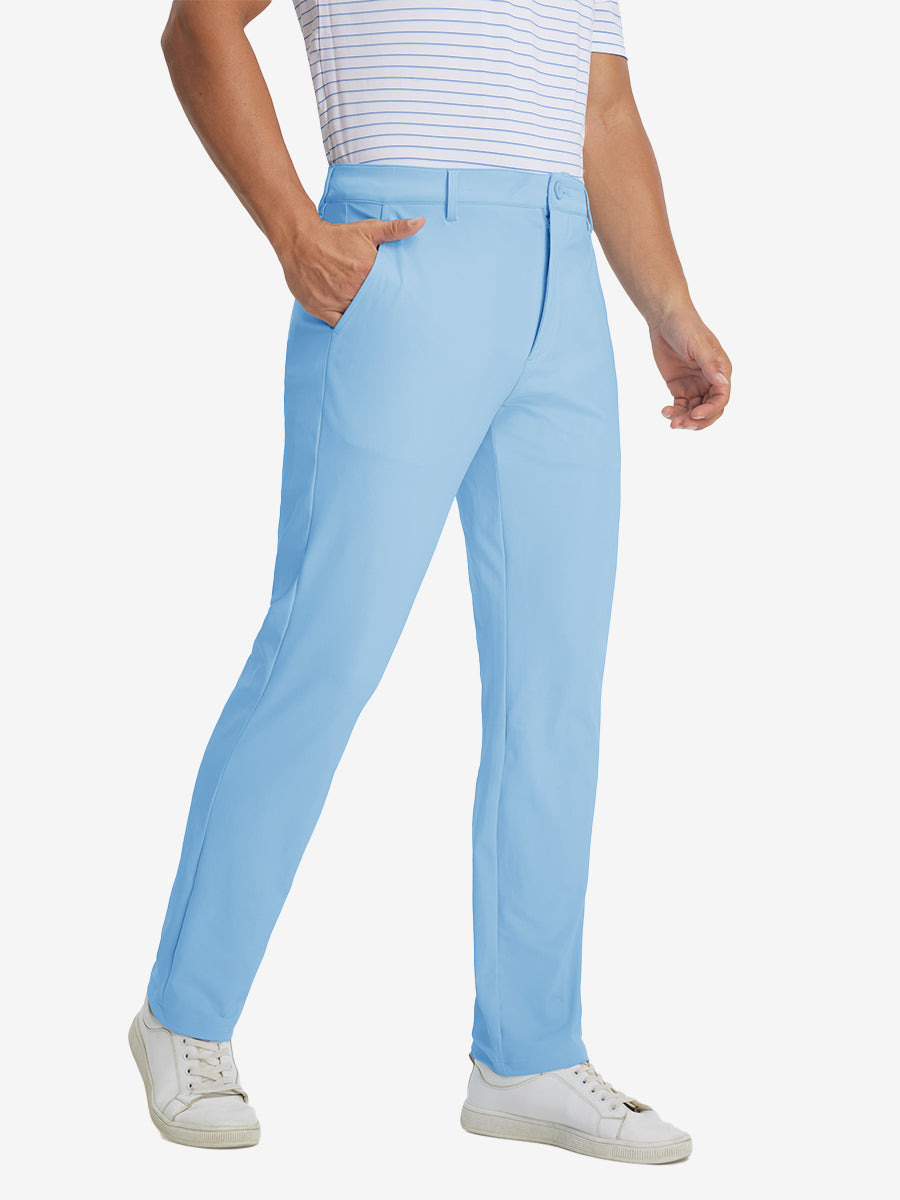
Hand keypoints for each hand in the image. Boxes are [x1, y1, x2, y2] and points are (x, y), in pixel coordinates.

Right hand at [281, 215, 424, 326]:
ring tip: (377, 323)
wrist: (300, 239)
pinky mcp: (321, 309)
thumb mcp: (368, 230)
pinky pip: (340, 324)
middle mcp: (352, 288)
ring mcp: (336, 300)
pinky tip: (357, 326)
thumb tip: (420, 223)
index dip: (395, 300)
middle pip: (374, 307)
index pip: (388, 293)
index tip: (403, 305)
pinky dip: (349, 326)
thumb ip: (395, 230)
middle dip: (382, 311)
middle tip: (394, 319)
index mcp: (367, 271)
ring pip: (358, 318)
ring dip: (366, 319)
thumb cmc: (336, 236)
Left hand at [649, 306, 731, 430]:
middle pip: (710, 410)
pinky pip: (680, 406)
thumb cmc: (686, 327)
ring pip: (694, 411)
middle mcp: (710, 380)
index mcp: (721, 371)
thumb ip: (709, 365)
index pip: (721, 398)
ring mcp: (695, 385)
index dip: (710, 410)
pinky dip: (674, 413)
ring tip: (671, 422)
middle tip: (681, 424)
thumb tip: (722, 383)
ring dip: (684, 419)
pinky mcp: (680, 387)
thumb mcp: (698, 345)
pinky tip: (664, 411)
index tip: (694, 414)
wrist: (665, 319)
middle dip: (697, 420)